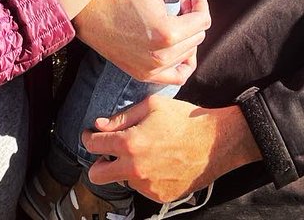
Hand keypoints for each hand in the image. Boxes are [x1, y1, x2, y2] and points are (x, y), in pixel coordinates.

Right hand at [74, 0, 211, 85]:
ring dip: (187, 35)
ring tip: (175, 20)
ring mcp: (153, 69)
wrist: (91, 15)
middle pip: (198, 36)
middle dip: (194, 17)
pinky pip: (177, 76)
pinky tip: (178, 47)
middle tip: (181, 3)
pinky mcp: (145, 75)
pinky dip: (183, 62)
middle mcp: (163, 55)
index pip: (203, 19)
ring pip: (190, 53)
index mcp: (168, 32)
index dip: (200, 2)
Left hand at [82, 97, 260, 202]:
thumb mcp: (152, 106)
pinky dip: (144, 176)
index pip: (94, 145)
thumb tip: (99, 125)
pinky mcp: (159, 196)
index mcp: (130, 143)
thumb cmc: (184, 120)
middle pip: (97, 175)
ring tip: (147, 152)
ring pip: (122, 179)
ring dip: (126, 168)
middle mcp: (135, 168)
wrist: (215, 143)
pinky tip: (159, 162)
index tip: (91, 136)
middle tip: (107, 152)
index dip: (89, 138)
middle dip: (97, 162)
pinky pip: (141, 187)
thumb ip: (121, 117)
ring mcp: (147, 185)